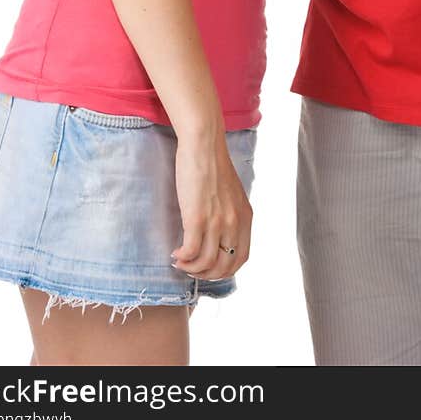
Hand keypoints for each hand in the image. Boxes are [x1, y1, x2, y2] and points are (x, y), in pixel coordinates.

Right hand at [171, 132, 252, 281]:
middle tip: (192, 269)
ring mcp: (217, 222)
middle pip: (224, 266)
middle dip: (207, 275)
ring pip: (206, 263)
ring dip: (191, 269)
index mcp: (245, 217)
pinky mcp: (197, 218)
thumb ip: (229, 214)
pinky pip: (191, 252)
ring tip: (180, 261)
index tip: (209, 268)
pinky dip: (182, 258)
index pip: (241, 258)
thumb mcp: (231, 194)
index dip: (224, 270)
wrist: (203, 145)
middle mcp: (234, 222)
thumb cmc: (213, 165)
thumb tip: (218, 235)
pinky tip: (175, 253)